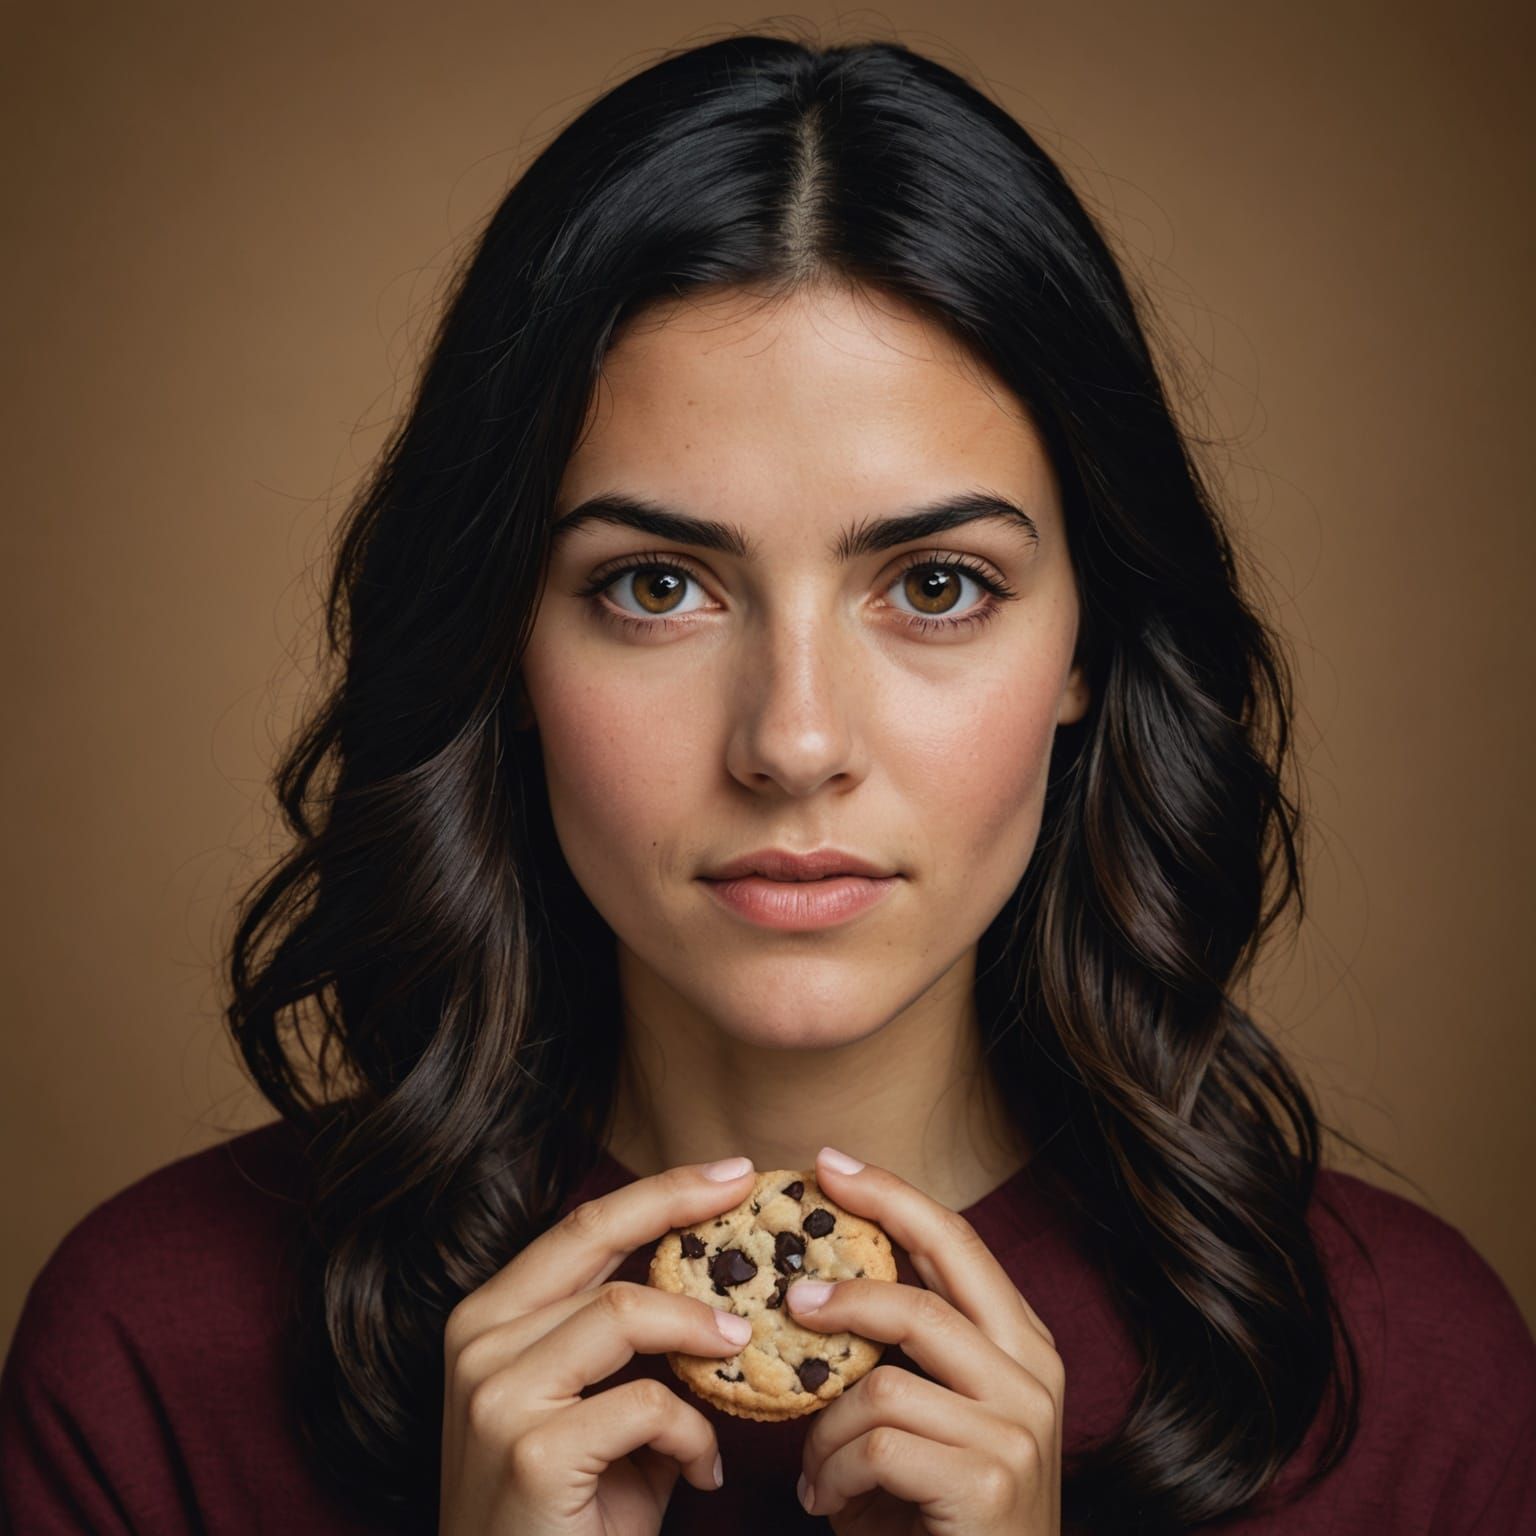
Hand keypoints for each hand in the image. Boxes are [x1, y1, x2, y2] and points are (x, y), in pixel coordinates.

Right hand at [438, 1155, 759, 1535]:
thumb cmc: (568, 1515)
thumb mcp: (591, 1410)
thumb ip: (630, 1347)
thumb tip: (719, 1291)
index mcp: (488, 1319)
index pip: (581, 1227)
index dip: (657, 1190)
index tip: (727, 1172)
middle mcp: (478, 1342)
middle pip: (593, 1237)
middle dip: (678, 1204)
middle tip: (745, 1193)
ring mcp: (495, 1394)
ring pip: (625, 1314)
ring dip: (699, 1333)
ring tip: (742, 1356)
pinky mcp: (529, 1451)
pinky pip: (645, 1406)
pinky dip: (693, 1434)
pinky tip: (702, 1471)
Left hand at [787, 1147, 1062, 1534]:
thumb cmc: (937, 1517)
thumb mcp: (925, 1419)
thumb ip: (895, 1354)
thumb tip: (811, 1285)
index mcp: (1020, 1343)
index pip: (954, 1242)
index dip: (889, 1194)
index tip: (827, 1163)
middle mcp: (1031, 1374)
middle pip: (924, 1292)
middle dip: (845, 1287)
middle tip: (789, 1295)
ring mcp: (1018, 1427)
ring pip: (881, 1382)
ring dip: (826, 1428)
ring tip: (814, 1468)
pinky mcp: (990, 1478)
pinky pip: (877, 1444)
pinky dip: (834, 1473)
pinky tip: (830, 1503)